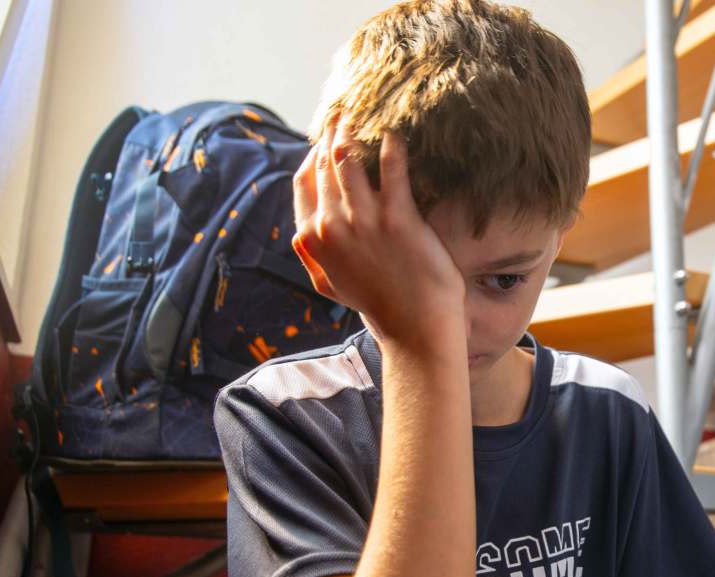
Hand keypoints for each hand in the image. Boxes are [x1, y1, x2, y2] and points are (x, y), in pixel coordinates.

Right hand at [291, 110, 464, 351]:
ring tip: (366, 112)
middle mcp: (332, 226)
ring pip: (349, 159)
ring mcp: (364, 221)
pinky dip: (391, 145)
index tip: (325, 135)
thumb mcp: (330, 286)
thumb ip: (312, 257)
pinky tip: (395, 130)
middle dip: (332, 131)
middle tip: (345, 110)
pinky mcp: (399, 219)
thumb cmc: (378, 306)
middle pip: (325, 163)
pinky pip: (391, 169)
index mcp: (313, 239)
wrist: (414, 329)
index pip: (303, 181)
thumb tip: (300, 233)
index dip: (313, 153)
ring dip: (354, 130)